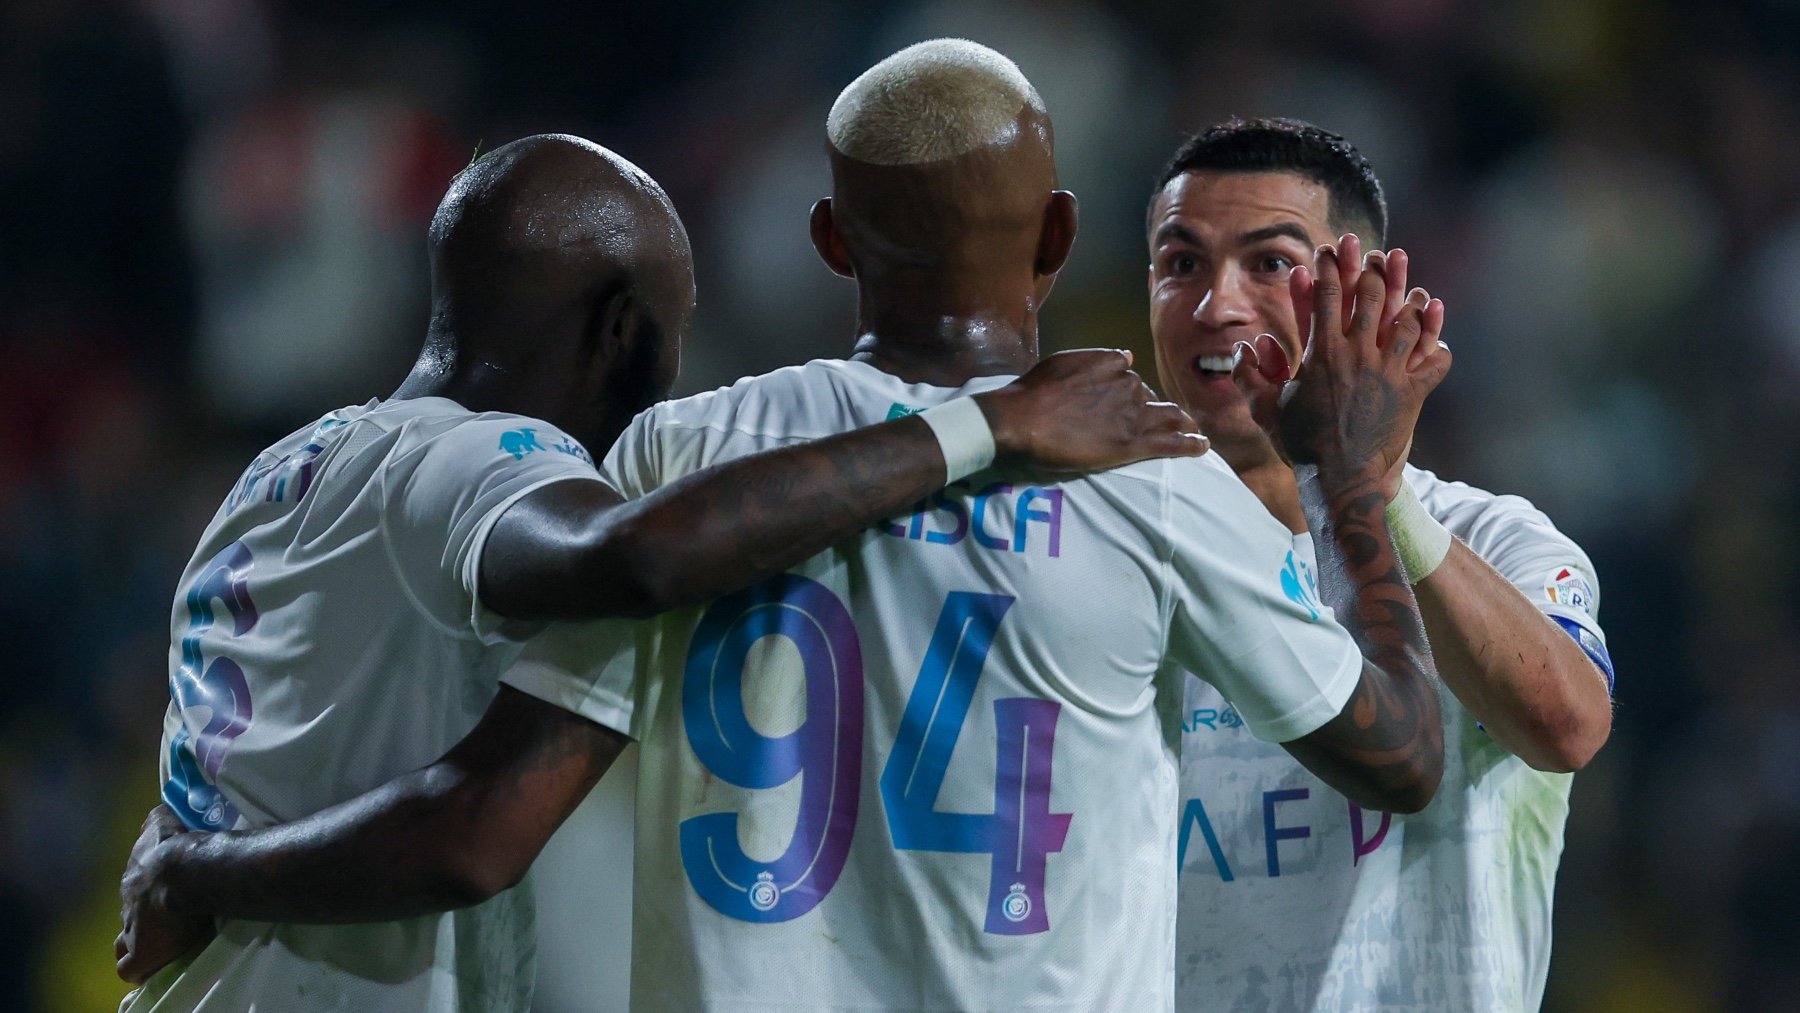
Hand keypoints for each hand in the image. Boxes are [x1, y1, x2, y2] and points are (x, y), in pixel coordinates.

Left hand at [116, 805, 212, 983]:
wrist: (184, 871)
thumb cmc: (178, 847)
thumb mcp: (163, 824)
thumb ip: (155, 822)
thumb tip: (152, 817)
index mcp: (135, 877)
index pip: (136, 888)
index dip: (151, 893)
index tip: (167, 894)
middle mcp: (128, 904)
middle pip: (130, 915)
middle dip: (144, 919)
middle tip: (166, 920)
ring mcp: (132, 930)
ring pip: (122, 943)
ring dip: (136, 943)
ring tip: (158, 946)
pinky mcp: (141, 953)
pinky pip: (130, 968)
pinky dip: (140, 967)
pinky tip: (153, 966)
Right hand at [978, 348, 1207, 472]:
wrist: (1023, 420)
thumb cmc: (1033, 392)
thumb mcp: (1064, 362)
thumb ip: (1096, 360)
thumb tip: (1126, 355)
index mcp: (1110, 364)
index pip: (1131, 374)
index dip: (1130, 390)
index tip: (1129, 401)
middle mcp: (1128, 386)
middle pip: (1151, 397)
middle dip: (1155, 408)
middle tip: (1155, 423)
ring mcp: (1133, 415)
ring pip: (1170, 416)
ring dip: (1182, 423)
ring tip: (1191, 430)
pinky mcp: (1134, 443)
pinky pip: (1172, 442)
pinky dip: (1190, 444)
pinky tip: (1201, 446)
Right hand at [1232, 236, 1449, 494]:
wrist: (1340, 478)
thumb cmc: (1300, 444)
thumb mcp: (1265, 410)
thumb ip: (1249, 376)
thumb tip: (1243, 349)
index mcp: (1323, 352)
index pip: (1328, 296)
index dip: (1329, 269)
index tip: (1330, 251)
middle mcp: (1358, 354)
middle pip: (1371, 298)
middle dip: (1372, 271)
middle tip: (1375, 255)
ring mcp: (1389, 372)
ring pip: (1407, 322)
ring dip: (1411, 303)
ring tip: (1413, 291)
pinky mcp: (1412, 393)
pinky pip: (1434, 362)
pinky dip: (1438, 348)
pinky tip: (1438, 343)